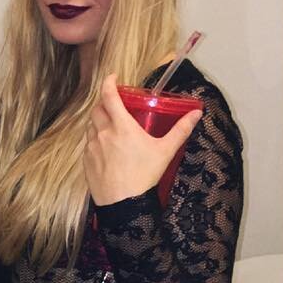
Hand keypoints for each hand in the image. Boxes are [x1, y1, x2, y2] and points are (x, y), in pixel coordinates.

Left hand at [84, 73, 202, 205]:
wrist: (123, 204)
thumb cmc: (144, 176)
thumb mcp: (166, 151)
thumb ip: (180, 129)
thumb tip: (196, 113)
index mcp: (121, 126)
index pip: (108, 96)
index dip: (108, 82)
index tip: (112, 77)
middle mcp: (102, 133)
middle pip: (97, 109)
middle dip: (104, 102)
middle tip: (115, 103)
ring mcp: (91, 147)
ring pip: (90, 126)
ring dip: (98, 120)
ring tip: (111, 125)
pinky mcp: (86, 161)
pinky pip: (88, 143)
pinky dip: (95, 139)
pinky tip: (106, 146)